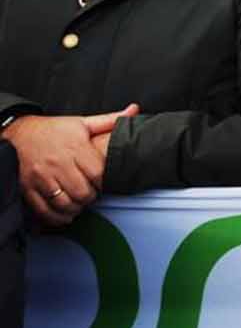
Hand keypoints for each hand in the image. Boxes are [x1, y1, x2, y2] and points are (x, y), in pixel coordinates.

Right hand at [2, 104, 137, 225]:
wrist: (20, 133)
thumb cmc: (53, 130)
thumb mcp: (82, 122)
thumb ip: (109, 120)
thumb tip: (134, 110)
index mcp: (75, 148)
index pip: (98, 173)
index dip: (105, 181)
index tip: (104, 181)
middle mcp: (58, 164)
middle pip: (83, 192)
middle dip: (92, 196)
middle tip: (92, 192)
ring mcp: (42, 178)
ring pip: (65, 204)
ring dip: (76, 208)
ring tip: (80, 202)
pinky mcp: (28, 188)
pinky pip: (44, 210)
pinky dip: (57, 217)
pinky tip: (65, 213)